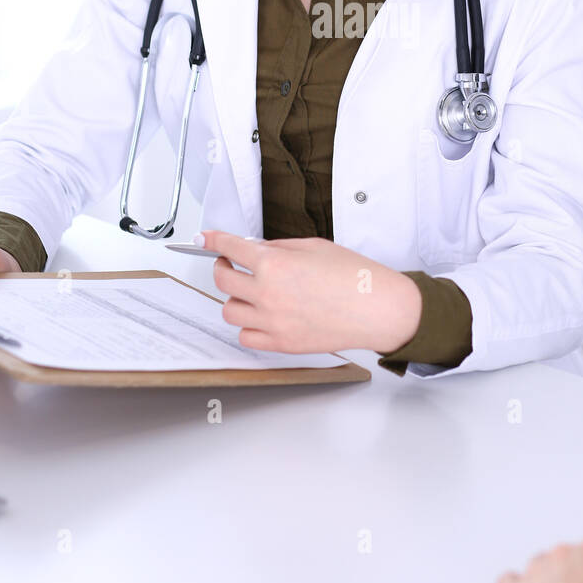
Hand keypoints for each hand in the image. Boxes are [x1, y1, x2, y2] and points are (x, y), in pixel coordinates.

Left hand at [197, 230, 422, 354]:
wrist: (376, 308)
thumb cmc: (353, 276)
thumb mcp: (313, 246)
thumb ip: (279, 248)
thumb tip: (256, 250)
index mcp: (274, 264)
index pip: (230, 248)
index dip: (214, 240)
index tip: (206, 238)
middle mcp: (267, 293)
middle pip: (222, 280)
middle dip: (223, 267)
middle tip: (232, 263)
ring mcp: (272, 321)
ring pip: (229, 310)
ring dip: (236, 298)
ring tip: (251, 292)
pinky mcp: (281, 343)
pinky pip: (246, 336)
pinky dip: (249, 325)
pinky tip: (261, 316)